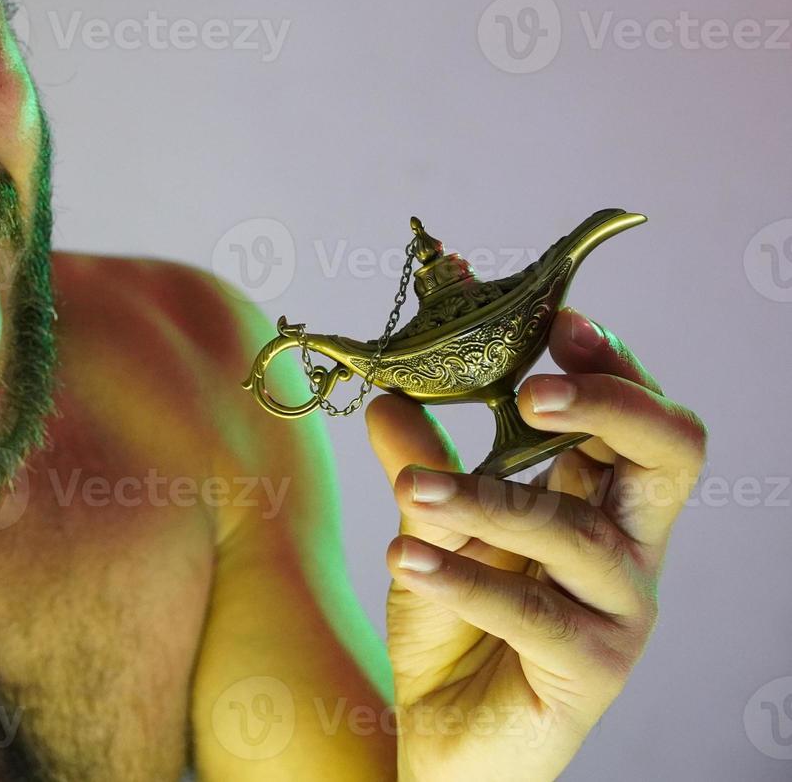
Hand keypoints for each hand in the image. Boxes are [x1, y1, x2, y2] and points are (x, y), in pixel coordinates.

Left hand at [366, 308, 707, 781]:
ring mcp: (619, 613)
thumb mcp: (429, 532)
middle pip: (669, 456)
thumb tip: (388, 393)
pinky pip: (534, 614)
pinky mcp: (590, 671)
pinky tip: (404, 555)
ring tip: (413, 491)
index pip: (640, 418)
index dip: (610, 365)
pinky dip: (464, 579)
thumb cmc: (455, 628)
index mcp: (601, 503)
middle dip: (608, 406)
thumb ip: (419, 465)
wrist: (448, 738)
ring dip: (486, 501)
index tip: (558, 319)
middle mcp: (627, 551)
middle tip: (532, 390)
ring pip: (577, 536)